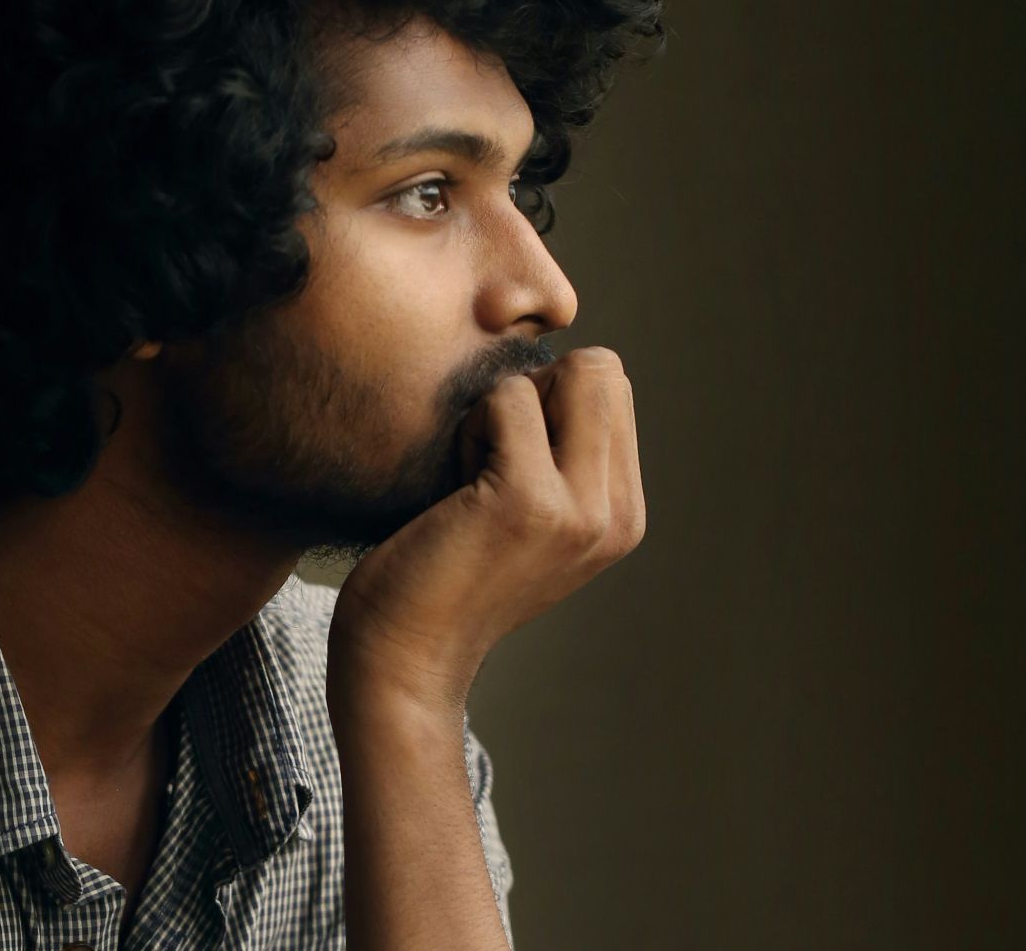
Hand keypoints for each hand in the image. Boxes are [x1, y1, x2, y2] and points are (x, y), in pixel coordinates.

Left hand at [328, 346, 646, 711]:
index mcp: (622, 515)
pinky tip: (452, 490)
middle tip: (488, 461)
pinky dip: (470, 427)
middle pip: (603, 369)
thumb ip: (561, 457)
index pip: (613, 389)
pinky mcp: (530, 500)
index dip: (550, 399)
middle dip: (535, 391)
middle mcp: (616, 514)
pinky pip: (507, 397)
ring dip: (498, 411)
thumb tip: (555, 367)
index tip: (507, 462)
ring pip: (563, 373)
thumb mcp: (527, 517)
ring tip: (470, 481)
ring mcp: (581, 509)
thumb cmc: (441, 572)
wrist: (403, 658)